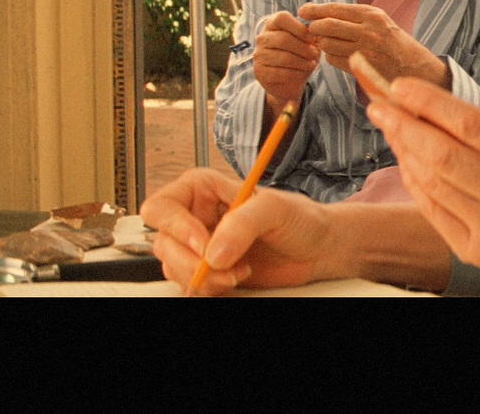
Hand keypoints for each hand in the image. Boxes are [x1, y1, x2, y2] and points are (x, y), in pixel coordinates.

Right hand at [141, 168, 332, 294]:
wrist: (317, 247)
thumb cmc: (300, 217)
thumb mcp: (275, 208)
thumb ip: (243, 223)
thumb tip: (213, 252)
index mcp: (202, 189)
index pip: (162, 207)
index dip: (176, 227)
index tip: (202, 244)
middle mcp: (195, 216)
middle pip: (163, 243)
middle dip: (191, 261)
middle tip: (223, 267)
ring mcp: (199, 245)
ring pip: (173, 267)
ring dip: (204, 278)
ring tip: (238, 270)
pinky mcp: (208, 270)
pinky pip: (190, 284)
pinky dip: (210, 288)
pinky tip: (236, 277)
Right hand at [252, 10, 318, 107]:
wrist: (290, 81)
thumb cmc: (300, 55)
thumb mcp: (308, 41)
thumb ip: (311, 33)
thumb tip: (317, 28)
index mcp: (272, 24)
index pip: (282, 18)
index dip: (299, 28)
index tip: (312, 38)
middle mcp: (262, 38)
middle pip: (283, 39)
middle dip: (304, 48)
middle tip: (315, 54)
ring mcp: (258, 55)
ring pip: (283, 57)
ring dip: (302, 62)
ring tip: (311, 64)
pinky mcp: (259, 72)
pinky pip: (280, 72)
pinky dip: (296, 73)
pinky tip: (302, 72)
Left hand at [299, 2, 447, 87]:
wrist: (416, 68)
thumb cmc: (393, 43)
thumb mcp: (379, 22)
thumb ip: (353, 16)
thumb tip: (319, 12)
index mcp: (372, 14)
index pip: (335, 9)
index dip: (315, 9)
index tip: (302, 10)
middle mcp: (369, 30)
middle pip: (327, 25)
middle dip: (314, 28)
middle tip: (310, 31)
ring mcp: (365, 50)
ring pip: (328, 44)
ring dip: (321, 44)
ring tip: (325, 43)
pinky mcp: (361, 68)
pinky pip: (334, 60)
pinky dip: (330, 57)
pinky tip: (337, 56)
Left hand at [361, 77, 479, 296]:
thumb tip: (425, 105)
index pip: (473, 126)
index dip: (431, 103)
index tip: (400, 86)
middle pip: (445, 155)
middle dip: (404, 126)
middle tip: (378, 105)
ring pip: (432, 182)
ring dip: (404, 150)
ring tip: (390, 128)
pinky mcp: (473, 251)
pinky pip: (431, 208)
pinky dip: (413, 180)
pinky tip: (404, 159)